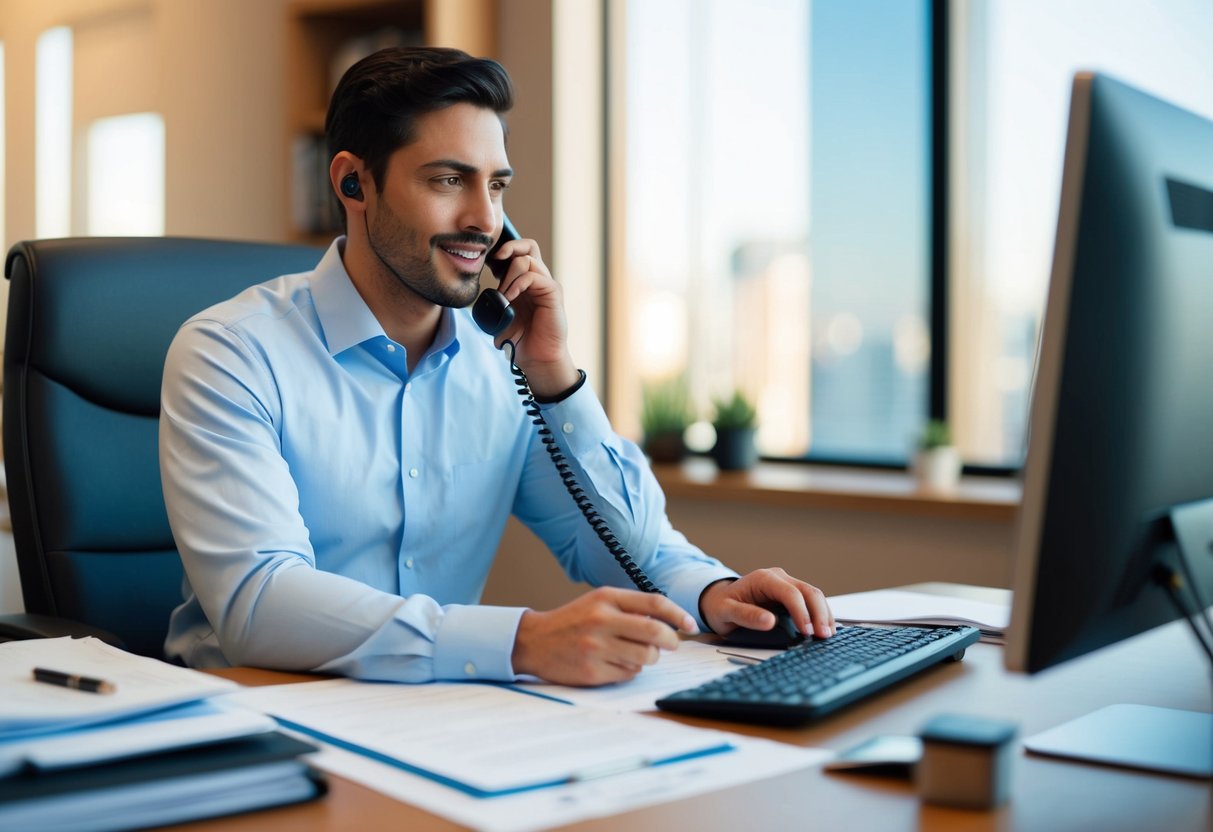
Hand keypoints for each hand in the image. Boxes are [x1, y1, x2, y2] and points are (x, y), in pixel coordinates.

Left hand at [490, 238, 579, 397]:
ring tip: (503, 294)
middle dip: (508, 247)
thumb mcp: (499, 316)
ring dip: (509, 274)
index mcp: (523, 282)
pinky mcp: (553, 292)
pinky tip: (510, 297)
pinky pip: (534, 275)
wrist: (537, 358)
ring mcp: (546, 284)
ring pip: (527, 258)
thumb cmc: (520, 339)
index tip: (483, 260)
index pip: (515, 253)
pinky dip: (518, 283)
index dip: (500, 251)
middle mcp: (536, 279)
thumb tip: (480, 291)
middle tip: (493, 260)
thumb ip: (492, 301)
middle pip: (527, 245)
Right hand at [511, 587, 699, 685]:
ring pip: (645, 656)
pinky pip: (628, 674)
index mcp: (606, 598)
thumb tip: (669, 621)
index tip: (691, 624)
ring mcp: (596, 647)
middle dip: (671, 640)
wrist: (534, 641)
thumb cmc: (573, 621)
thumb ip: (630, 608)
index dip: (678, 614)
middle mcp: (601, 620)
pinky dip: (630, 670)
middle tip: (673, 644)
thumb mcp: (598, 603)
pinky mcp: (592, 671)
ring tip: (636, 653)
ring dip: (649, 657)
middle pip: (655, 631)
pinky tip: (615, 663)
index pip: (654, 603)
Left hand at [699, 568, 834, 639]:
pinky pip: (811, 602)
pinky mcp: (791, 594)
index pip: (790, 593)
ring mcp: (787, 584)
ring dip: (823, 615)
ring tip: (827, 635)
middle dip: (819, 614)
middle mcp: (778, 578)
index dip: (801, 612)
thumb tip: (769, 622)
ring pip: (814, 595)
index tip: (807, 632)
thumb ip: (745, 616)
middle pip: (808, 591)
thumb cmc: (721, 605)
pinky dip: (820, 615)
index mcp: (763, 579)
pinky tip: (823, 629)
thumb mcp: (725, 612)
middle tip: (824, 636)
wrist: (719, 600)